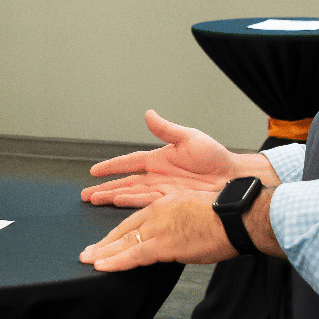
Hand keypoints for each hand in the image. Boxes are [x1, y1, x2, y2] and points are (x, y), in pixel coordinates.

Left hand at [80, 189, 238, 270]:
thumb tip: (181, 236)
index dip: (119, 232)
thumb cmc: (226, 215)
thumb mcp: (197, 209)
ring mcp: (159, 229)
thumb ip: (182, 222)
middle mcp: (157, 213)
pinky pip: (133, 255)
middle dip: (104, 242)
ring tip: (88, 260)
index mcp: (166, 204)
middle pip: (124, 230)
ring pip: (124, 242)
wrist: (236, 217)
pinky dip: (115, 261)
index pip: (135, 220)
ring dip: (103, 252)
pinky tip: (101, 266)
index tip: (108, 240)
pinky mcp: (163, 244)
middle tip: (88, 252)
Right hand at [81, 110, 243, 207]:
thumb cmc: (215, 157)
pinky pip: (147, 203)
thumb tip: (149, 114)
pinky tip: (120, 205)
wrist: (232, 178)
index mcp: (159, 159)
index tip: (94, 170)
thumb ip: (167, 129)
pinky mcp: (171, 203)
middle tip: (86, 194)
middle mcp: (158, 176)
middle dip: (105, 187)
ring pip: (132, 194)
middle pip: (125, 182)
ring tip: (96, 200)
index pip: (129, 162)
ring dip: (113, 196)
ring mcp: (163, 190)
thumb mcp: (190, 138)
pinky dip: (132, 204)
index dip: (112, 166)